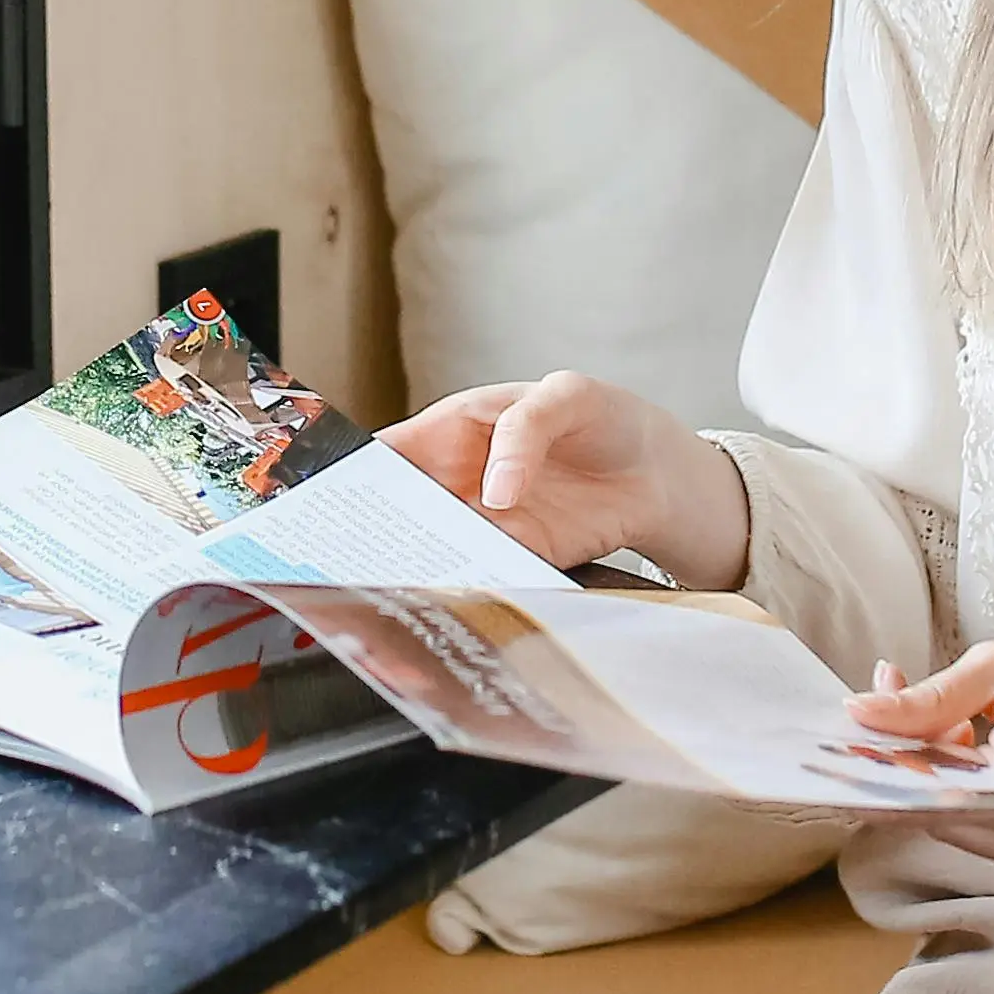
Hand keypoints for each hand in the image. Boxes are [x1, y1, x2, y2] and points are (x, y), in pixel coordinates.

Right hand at [379, 373, 753, 590]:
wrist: (659, 471)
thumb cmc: (605, 417)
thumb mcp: (567, 397)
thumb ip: (525, 430)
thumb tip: (494, 488)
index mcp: (457, 428)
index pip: (393, 452)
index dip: (358, 473)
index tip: (334, 498)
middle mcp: (462, 479)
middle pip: (403, 509)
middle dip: (376, 531)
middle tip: (354, 554)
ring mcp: (487, 521)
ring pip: (436, 547)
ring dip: (416, 567)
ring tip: (394, 584)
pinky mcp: (519, 557)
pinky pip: (484, 573)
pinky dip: (466, 586)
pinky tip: (453, 596)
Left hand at [847, 630, 993, 866]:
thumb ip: (931, 699)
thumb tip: (856, 716)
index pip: (932, 788)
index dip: (881, 768)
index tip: (840, 742)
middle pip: (933, 808)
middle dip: (900, 762)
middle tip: (891, 701)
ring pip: (950, 822)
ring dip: (927, 777)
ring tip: (945, 719)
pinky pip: (976, 828)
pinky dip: (956, 793)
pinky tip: (966, 749)